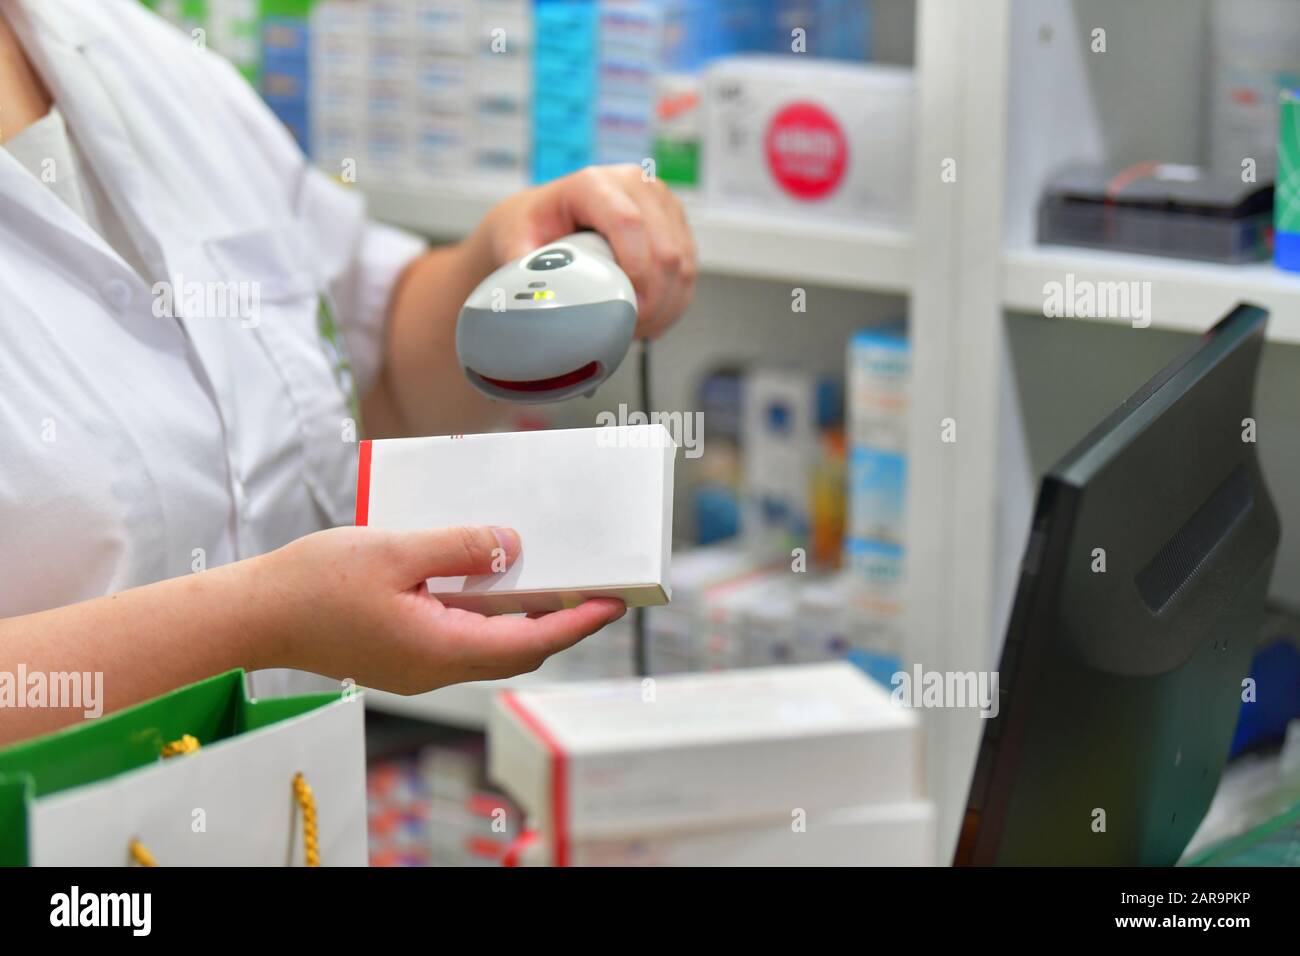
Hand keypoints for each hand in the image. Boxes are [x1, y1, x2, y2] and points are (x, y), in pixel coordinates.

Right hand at [264, 525, 625, 693]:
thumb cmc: (314, 583)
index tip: (614, 602)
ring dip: (524, 614)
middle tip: (595, 587)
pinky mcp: (403, 652)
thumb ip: (459, 547)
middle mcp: (436, 667)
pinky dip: (488, 610)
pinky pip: (460, 633)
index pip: (530, 642)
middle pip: (516, 648)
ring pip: (489, 642)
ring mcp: (418, 664)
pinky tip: (493, 577)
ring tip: (555, 577)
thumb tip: (512, 545)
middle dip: (561, 620)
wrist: (253, 615)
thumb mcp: (395, 550)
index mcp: (440, 649)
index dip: (578, 623)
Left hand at [474, 164, 697, 339]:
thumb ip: (522, 270)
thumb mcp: (514, 243)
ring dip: (666, 306)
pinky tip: (653, 320)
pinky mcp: (675, 223)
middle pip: (665, 250)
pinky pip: (690, 270)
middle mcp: (634, 184)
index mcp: (593, 183)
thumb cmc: (530, 227)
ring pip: (683, 264)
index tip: (626, 308)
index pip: (629, 223)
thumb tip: (535, 302)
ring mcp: (660, 202)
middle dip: (653, 301)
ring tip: (637, 329)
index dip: (635, 270)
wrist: (544, 217)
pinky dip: (674, 303)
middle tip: (629, 331)